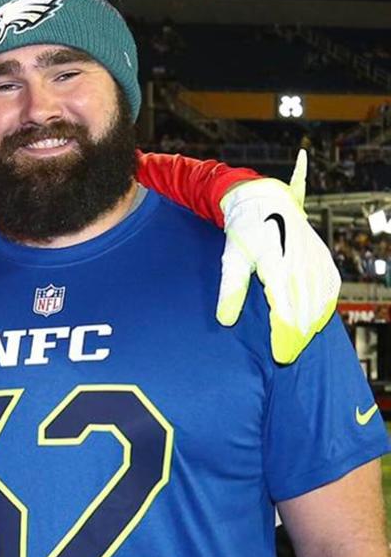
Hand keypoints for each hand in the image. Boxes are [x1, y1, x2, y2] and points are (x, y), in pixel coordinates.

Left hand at [216, 149, 339, 363]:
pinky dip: (324, 307)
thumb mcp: (232, 259)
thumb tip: (225, 320)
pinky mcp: (323, 258)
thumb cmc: (244, 230)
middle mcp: (301, 266)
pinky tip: (316, 320)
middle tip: (286, 356)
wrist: (264, 200)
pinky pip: (330, 289)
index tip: (279, 356)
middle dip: (296, 338)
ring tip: (298, 343)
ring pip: (320, 304)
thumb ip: (230, 290)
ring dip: (310, 326)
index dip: (284, 339)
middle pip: (305, 314)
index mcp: (278, 268)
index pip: (285, 314)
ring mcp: (315, 262)